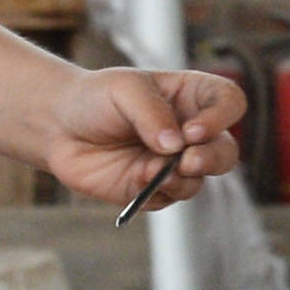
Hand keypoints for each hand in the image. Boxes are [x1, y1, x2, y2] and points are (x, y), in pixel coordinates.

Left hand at [34, 67, 244, 214]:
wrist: (60, 127)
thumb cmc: (96, 98)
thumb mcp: (124, 90)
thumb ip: (151, 114)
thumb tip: (175, 146)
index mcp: (192, 97)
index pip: (229, 102)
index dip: (221, 117)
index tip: (192, 130)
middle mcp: (190, 132)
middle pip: (225, 151)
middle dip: (212, 159)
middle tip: (188, 160)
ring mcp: (174, 164)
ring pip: (199, 180)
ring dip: (182, 180)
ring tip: (152, 171)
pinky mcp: (155, 189)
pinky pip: (168, 198)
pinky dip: (157, 193)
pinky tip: (137, 180)